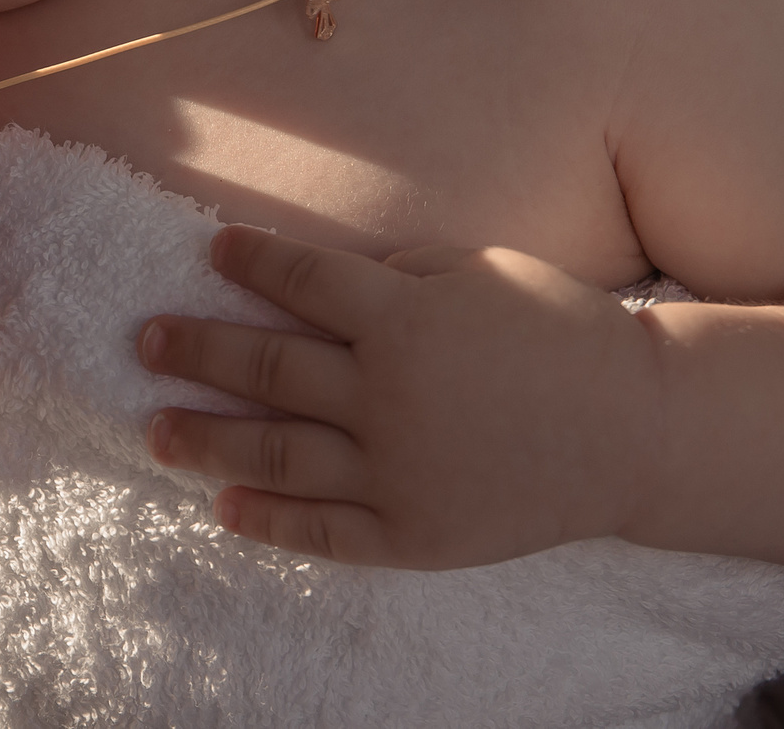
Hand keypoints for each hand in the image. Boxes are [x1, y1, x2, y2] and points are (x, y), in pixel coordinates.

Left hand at [137, 226, 659, 569]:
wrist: (638, 429)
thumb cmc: (560, 331)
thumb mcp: (481, 270)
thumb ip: (398, 269)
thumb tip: (320, 271)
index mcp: (404, 316)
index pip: (301, 279)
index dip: (251, 261)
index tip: (211, 251)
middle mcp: (388, 393)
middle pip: (267, 364)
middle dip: (197, 349)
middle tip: (145, 340)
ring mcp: (397, 470)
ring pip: (276, 453)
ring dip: (206, 439)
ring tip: (155, 429)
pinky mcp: (414, 533)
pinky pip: (324, 531)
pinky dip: (268, 523)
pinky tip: (223, 510)